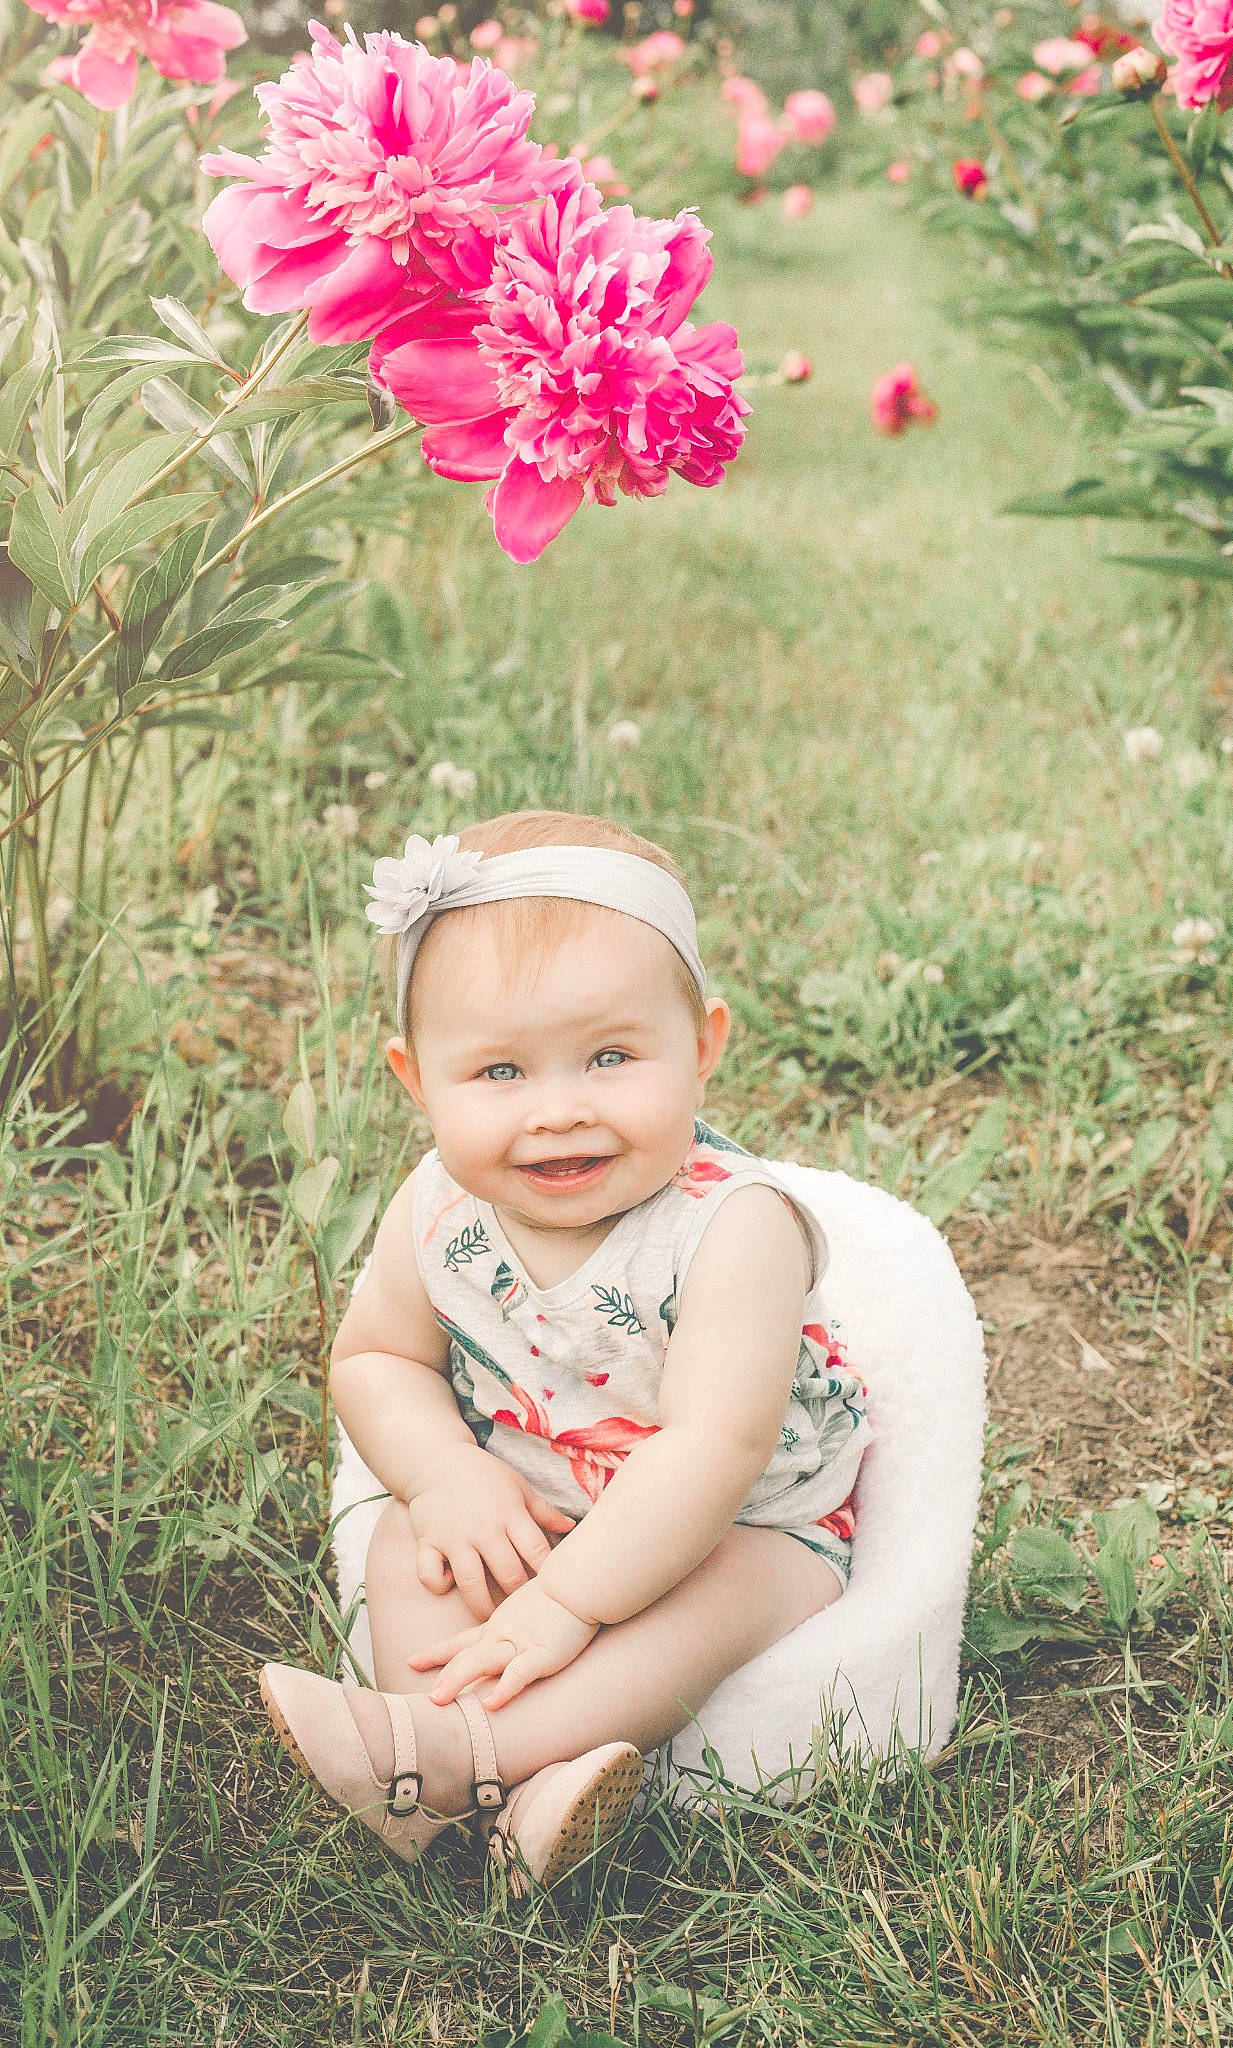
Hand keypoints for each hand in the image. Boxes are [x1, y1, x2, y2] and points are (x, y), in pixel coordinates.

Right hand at [407, 1443, 575, 1621]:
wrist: (436, 1460)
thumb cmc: (483, 1475)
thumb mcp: (518, 1486)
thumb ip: (544, 1511)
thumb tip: (571, 1526)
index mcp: (510, 1513)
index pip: (537, 1551)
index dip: (547, 1573)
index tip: (550, 1588)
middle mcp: (484, 1528)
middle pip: (508, 1574)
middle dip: (518, 1596)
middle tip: (522, 1610)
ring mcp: (454, 1537)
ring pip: (471, 1584)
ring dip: (483, 1606)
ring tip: (490, 1617)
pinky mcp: (428, 1542)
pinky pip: (430, 1575)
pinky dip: (438, 1584)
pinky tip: (449, 1582)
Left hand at [408, 1578, 598, 1710]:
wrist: (580, 1582)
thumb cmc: (560, 1592)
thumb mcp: (528, 1606)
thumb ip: (515, 1620)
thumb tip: (504, 1632)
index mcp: (498, 1625)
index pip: (461, 1641)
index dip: (436, 1653)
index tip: (413, 1662)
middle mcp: (503, 1635)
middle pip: (466, 1656)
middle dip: (443, 1675)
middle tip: (425, 1697)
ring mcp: (521, 1644)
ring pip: (482, 1662)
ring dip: (459, 1680)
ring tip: (440, 1699)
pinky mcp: (542, 1654)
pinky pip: (519, 1673)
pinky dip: (504, 1689)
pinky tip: (491, 1704)